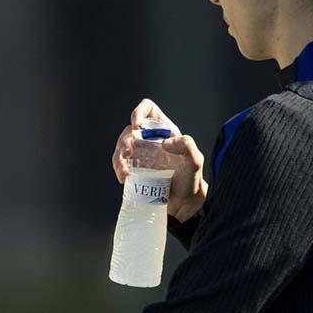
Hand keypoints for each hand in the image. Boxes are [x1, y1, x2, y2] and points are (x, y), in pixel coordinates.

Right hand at [112, 99, 207, 221]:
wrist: (184, 202)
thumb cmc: (191, 178)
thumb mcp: (194, 160)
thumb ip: (186, 145)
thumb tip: (164, 143)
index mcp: (163, 130)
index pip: (148, 109)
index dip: (139, 111)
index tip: (137, 124)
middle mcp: (149, 139)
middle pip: (129, 130)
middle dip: (125, 140)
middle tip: (128, 154)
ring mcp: (139, 154)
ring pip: (121, 147)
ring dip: (118, 157)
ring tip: (124, 172)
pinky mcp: (133, 168)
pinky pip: (120, 164)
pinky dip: (118, 169)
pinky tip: (124, 178)